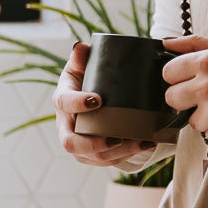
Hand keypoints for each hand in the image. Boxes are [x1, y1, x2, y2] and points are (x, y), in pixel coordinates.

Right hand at [53, 40, 159, 170]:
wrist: (89, 101)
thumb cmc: (85, 81)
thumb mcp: (81, 66)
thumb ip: (81, 57)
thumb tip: (81, 47)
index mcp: (62, 100)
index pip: (64, 103)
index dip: (77, 103)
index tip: (97, 99)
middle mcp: (66, 126)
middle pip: (71, 143)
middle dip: (94, 144)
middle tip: (116, 137)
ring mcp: (78, 144)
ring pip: (94, 156)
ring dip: (119, 152)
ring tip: (140, 142)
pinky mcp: (92, 156)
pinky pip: (107, 161)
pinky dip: (127, 155)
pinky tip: (144, 144)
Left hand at [162, 34, 207, 145]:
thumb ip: (195, 43)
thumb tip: (166, 44)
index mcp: (207, 62)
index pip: (168, 73)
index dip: (178, 77)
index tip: (190, 79)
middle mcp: (207, 85)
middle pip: (171, 98)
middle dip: (184, 98)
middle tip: (206, 95)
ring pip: (190, 119)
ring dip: (204, 115)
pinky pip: (206, 133)